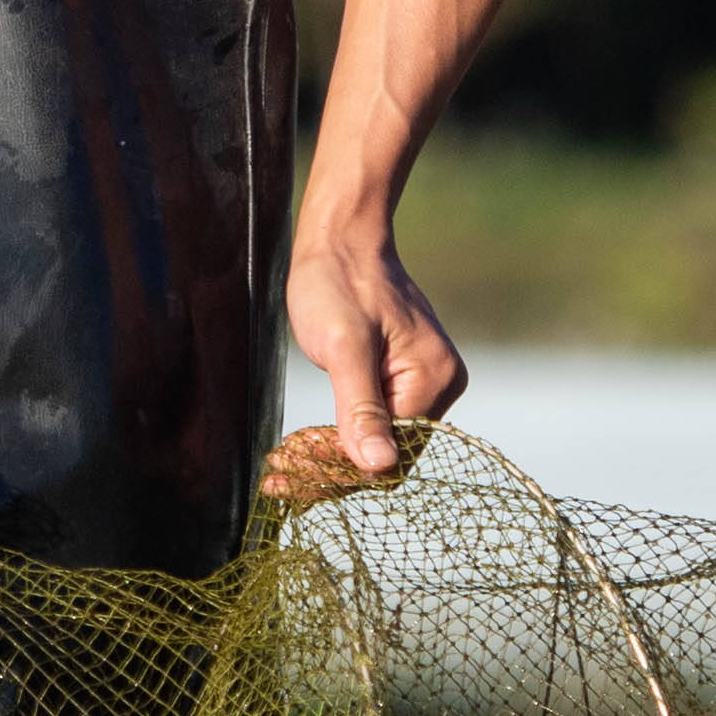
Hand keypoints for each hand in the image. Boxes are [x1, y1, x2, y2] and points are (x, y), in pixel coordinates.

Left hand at [277, 218, 468, 500]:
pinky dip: (336, 437)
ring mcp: (421, 383)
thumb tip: (378, 467)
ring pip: (375, 442)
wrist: (338, 239)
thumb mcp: (344, 346)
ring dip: (328, 457)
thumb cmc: (338, 280)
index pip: (393, 452)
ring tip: (280, 465)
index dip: (342, 469)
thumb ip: (361, 407)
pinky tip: (301, 445)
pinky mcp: (398, 379)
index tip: (292, 476)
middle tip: (276, 475)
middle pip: (385, 453)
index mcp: (435, 379)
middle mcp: (439, 386)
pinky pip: (371, 422)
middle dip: (330, 467)